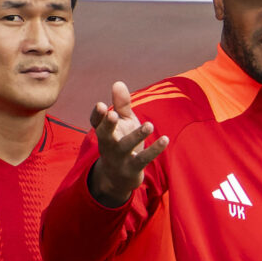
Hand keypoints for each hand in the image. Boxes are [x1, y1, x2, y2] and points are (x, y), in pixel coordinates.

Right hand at [86, 82, 167, 206]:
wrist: (119, 177)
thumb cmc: (121, 141)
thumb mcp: (122, 122)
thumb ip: (121, 104)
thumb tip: (118, 82)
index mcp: (104, 131)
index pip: (96, 122)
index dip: (97, 114)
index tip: (101, 105)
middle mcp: (108, 144)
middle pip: (104, 134)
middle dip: (108, 124)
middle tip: (113, 114)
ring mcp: (120, 157)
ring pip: (126, 146)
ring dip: (137, 136)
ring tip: (149, 125)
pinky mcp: (133, 167)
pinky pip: (143, 158)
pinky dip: (154, 150)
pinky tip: (165, 139)